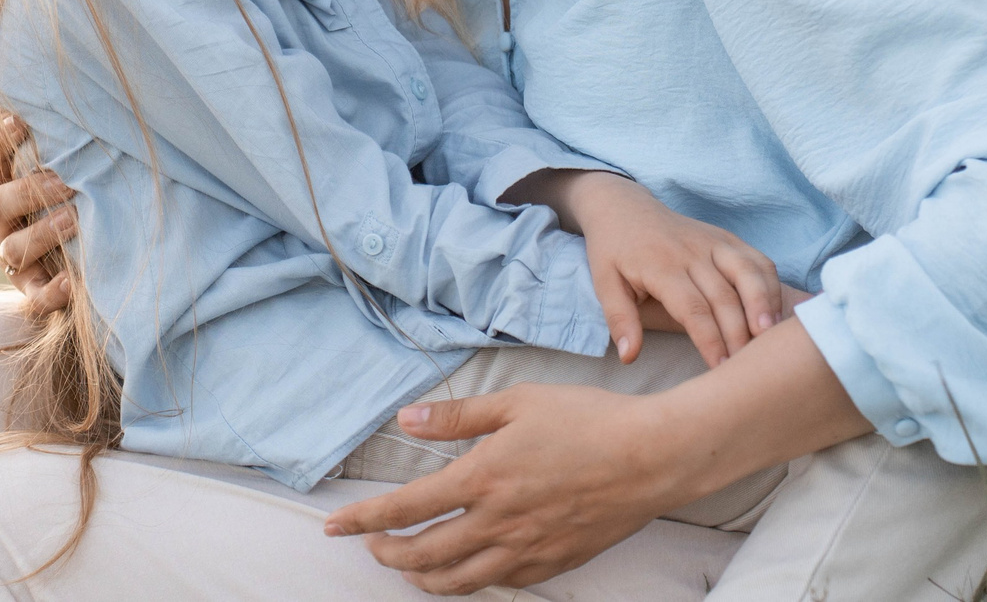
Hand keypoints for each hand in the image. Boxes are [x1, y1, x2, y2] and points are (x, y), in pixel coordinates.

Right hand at [0, 113, 72, 317]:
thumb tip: (85, 108)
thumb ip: (58, 145)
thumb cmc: (67, 194)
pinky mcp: (30, 289)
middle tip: (66, 183)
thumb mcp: (57, 167)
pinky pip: (35, 294)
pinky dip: (52, 291)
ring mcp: (10, 256)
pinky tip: (71, 283)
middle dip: (31, 191)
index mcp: (0, 182)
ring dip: (42, 233)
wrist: (72, 259)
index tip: (19, 121)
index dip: (0, 139)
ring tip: (74, 220)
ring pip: (13, 248)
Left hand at [322, 385, 681, 593]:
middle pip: (422, 555)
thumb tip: (407, 419)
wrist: (650, 458)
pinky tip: (466, 567)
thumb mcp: (518, 403)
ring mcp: (525, 550)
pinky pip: (499, 584)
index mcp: (482, 478)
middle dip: (386, 553)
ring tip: (409, 565)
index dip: (363, 520)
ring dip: (422, 577)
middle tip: (373, 545)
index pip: (404, 508)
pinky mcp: (551, 564)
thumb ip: (457, 416)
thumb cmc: (587, 421)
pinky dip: (470, 580)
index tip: (335, 525)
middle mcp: (497, 522)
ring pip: (456, 582)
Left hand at [556, 172, 783, 367]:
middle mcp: (692, 252)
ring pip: (749, 272)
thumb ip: (619, 320)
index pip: (692, 307)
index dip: (709, 339)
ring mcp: (713, 242)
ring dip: (764, 305)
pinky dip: (771, 286)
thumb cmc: (614, 252)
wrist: (625, 208)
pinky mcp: (727, 238)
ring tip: (771, 337)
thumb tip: (629, 357)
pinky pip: (757, 260)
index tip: (719, 369)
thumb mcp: (604, 283)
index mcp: (661, 265)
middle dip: (739, 333)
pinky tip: (777, 314)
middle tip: (748, 368)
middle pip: (725, 296)